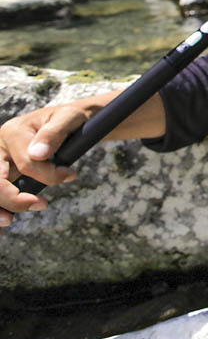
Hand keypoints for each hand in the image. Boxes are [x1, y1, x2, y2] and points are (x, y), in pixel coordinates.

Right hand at [0, 103, 90, 231]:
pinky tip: (4, 220)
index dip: (49, 175)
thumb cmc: (69, 118)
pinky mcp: (3, 171)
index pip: (25, 163)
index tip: (70, 176)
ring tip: (9, 221)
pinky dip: (0, 206)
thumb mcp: (68, 118)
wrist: (67, 120)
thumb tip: (38, 154)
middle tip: (40, 205)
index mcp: (13, 132)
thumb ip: (53, 134)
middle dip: (12, 199)